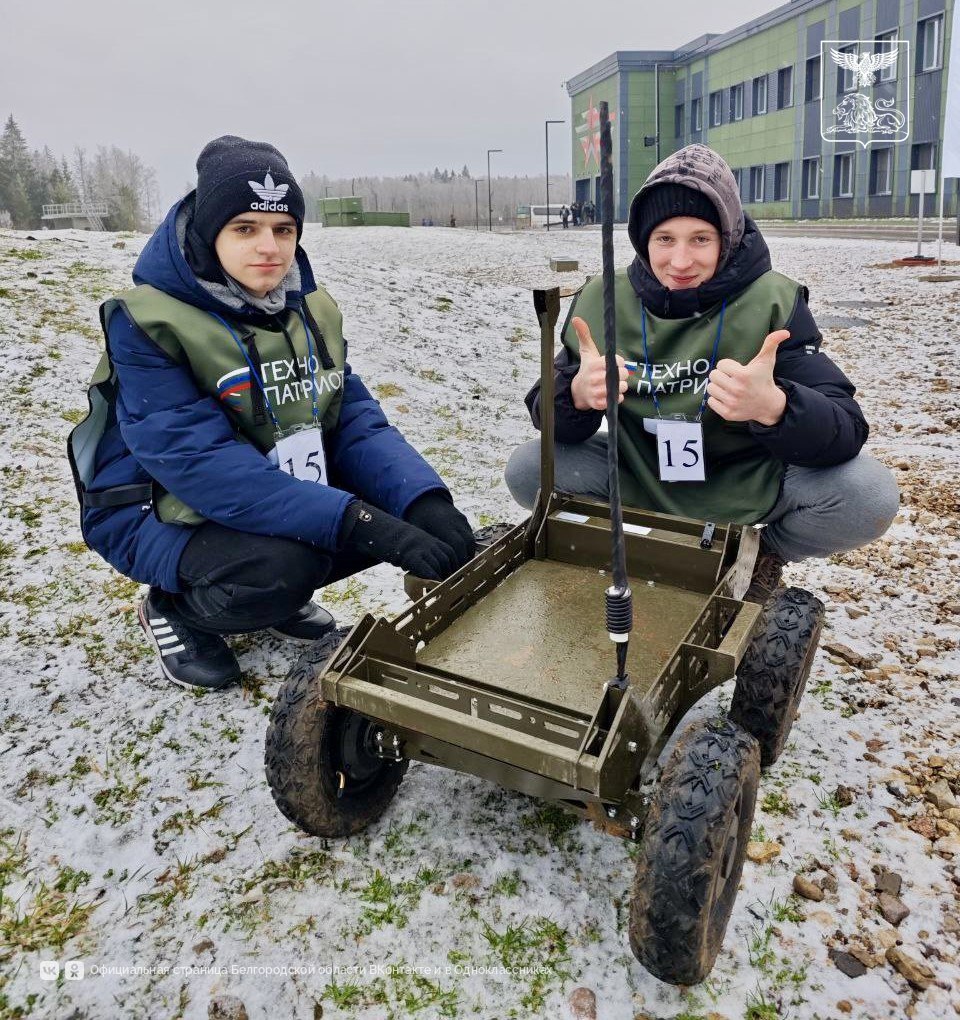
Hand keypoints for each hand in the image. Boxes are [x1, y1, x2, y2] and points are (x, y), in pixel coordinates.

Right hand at [339, 502, 459, 579]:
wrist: (384, 533)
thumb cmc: (400, 544)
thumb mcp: (418, 546)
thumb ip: (428, 556)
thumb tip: (435, 573)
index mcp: (433, 541)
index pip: (451, 554)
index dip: (454, 566)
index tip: (454, 576)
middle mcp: (431, 544)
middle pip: (448, 561)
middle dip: (449, 574)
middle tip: (448, 586)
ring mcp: (422, 550)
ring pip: (439, 566)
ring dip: (441, 579)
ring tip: (440, 589)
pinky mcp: (413, 557)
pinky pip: (428, 570)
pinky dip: (432, 579)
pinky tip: (431, 586)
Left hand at [403, 492, 475, 567]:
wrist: (426, 501)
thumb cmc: (419, 519)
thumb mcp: (419, 531)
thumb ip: (426, 547)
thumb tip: (426, 566)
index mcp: (443, 525)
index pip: (456, 545)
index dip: (456, 559)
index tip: (452, 571)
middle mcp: (455, 522)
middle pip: (466, 544)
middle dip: (463, 560)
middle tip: (458, 573)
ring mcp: (461, 520)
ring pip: (471, 541)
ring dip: (468, 555)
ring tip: (461, 568)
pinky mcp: (464, 520)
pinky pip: (470, 536)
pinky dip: (468, 548)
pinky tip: (462, 558)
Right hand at [569, 317, 627, 411]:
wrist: (578, 391)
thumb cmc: (587, 369)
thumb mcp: (587, 352)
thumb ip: (584, 335)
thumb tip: (576, 318)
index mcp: (594, 364)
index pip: (618, 361)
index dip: (620, 363)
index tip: (615, 364)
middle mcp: (595, 378)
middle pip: (622, 375)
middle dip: (622, 375)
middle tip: (616, 375)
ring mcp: (596, 392)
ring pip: (621, 387)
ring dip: (621, 386)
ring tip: (613, 384)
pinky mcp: (598, 403)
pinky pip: (617, 399)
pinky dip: (617, 397)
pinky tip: (611, 393)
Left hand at [706, 329, 789, 425]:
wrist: (768, 404)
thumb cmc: (764, 379)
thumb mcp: (767, 361)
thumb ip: (771, 343)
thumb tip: (784, 332)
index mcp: (743, 375)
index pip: (721, 364)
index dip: (729, 366)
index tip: (737, 370)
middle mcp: (736, 389)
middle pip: (713, 376)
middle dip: (722, 375)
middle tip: (731, 379)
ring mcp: (731, 403)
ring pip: (711, 388)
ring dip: (718, 387)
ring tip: (729, 387)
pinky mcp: (728, 413)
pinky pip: (710, 402)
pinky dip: (717, 399)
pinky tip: (727, 397)